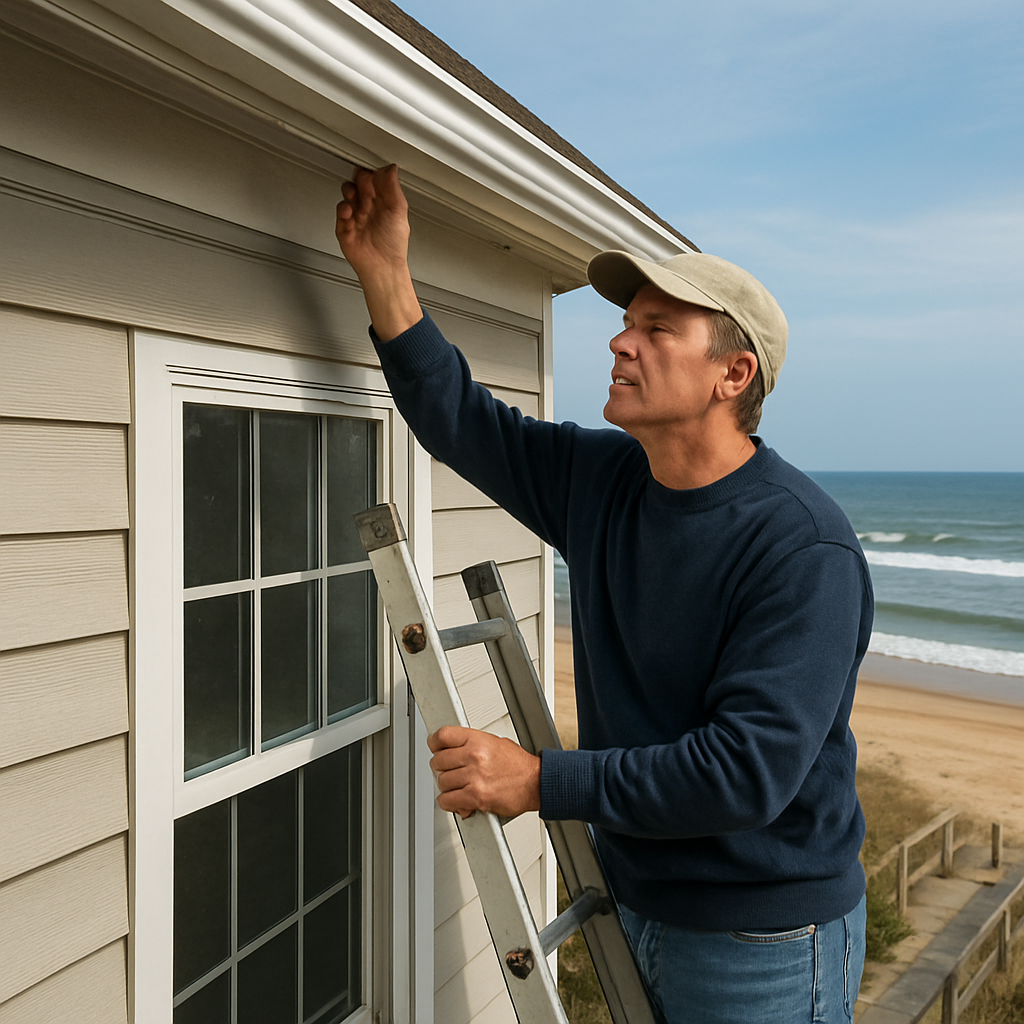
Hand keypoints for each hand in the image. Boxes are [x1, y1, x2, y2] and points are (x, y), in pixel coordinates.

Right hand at [335, 164, 420, 339]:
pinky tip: (349, 212)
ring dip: (350, 192)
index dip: (373, 173)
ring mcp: (357, 215)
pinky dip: (343, 209)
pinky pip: (340, 211)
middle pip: (360, 183)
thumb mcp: (398, 211)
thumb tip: (390, 168)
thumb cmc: (393, 245)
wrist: (381, 267)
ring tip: (355, 198)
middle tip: (363, 184)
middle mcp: (370, 207)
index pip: (376, 179)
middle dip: (360, 181)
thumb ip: (393, 188)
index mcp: (385, 202)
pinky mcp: (345, 226)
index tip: (373, 173)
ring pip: (348, 193)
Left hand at [428, 726, 541, 819]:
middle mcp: (474, 756)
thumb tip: (451, 750)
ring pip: (442, 782)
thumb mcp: (495, 743)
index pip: (442, 736)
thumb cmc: (519, 765)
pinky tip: (457, 800)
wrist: (536, 783)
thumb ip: (471, 745)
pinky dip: (449, 803)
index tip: (435, 747)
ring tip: (459, 786)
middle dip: (442, 768)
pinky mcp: (475, 797)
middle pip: (438, 761)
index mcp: (478, 740)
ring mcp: (474, 777)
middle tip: (451, 771)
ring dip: (447, 787)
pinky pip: (447, 800)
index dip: (434, 743)